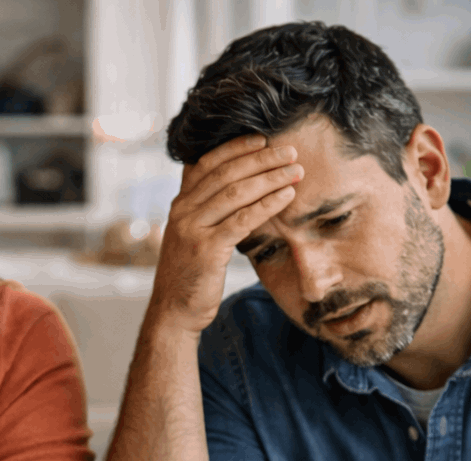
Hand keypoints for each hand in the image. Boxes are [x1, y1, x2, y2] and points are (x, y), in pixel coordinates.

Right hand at [148, 134, 301, 335]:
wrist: (174, 310)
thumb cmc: (191, 273)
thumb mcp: (192, 234)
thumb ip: (206, 209)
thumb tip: (235, 187)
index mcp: (180, 203)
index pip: (208, 162)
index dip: (236, 147)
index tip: (263, 139)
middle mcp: (183, 210)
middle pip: (226, 173)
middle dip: (262, 159)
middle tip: (290, 151)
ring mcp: (192, 229)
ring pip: (236, 192)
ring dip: (270, 178)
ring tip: (296, 171)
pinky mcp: (207, 250)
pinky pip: (242, 220)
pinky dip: (267, 204)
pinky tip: (287, 196)